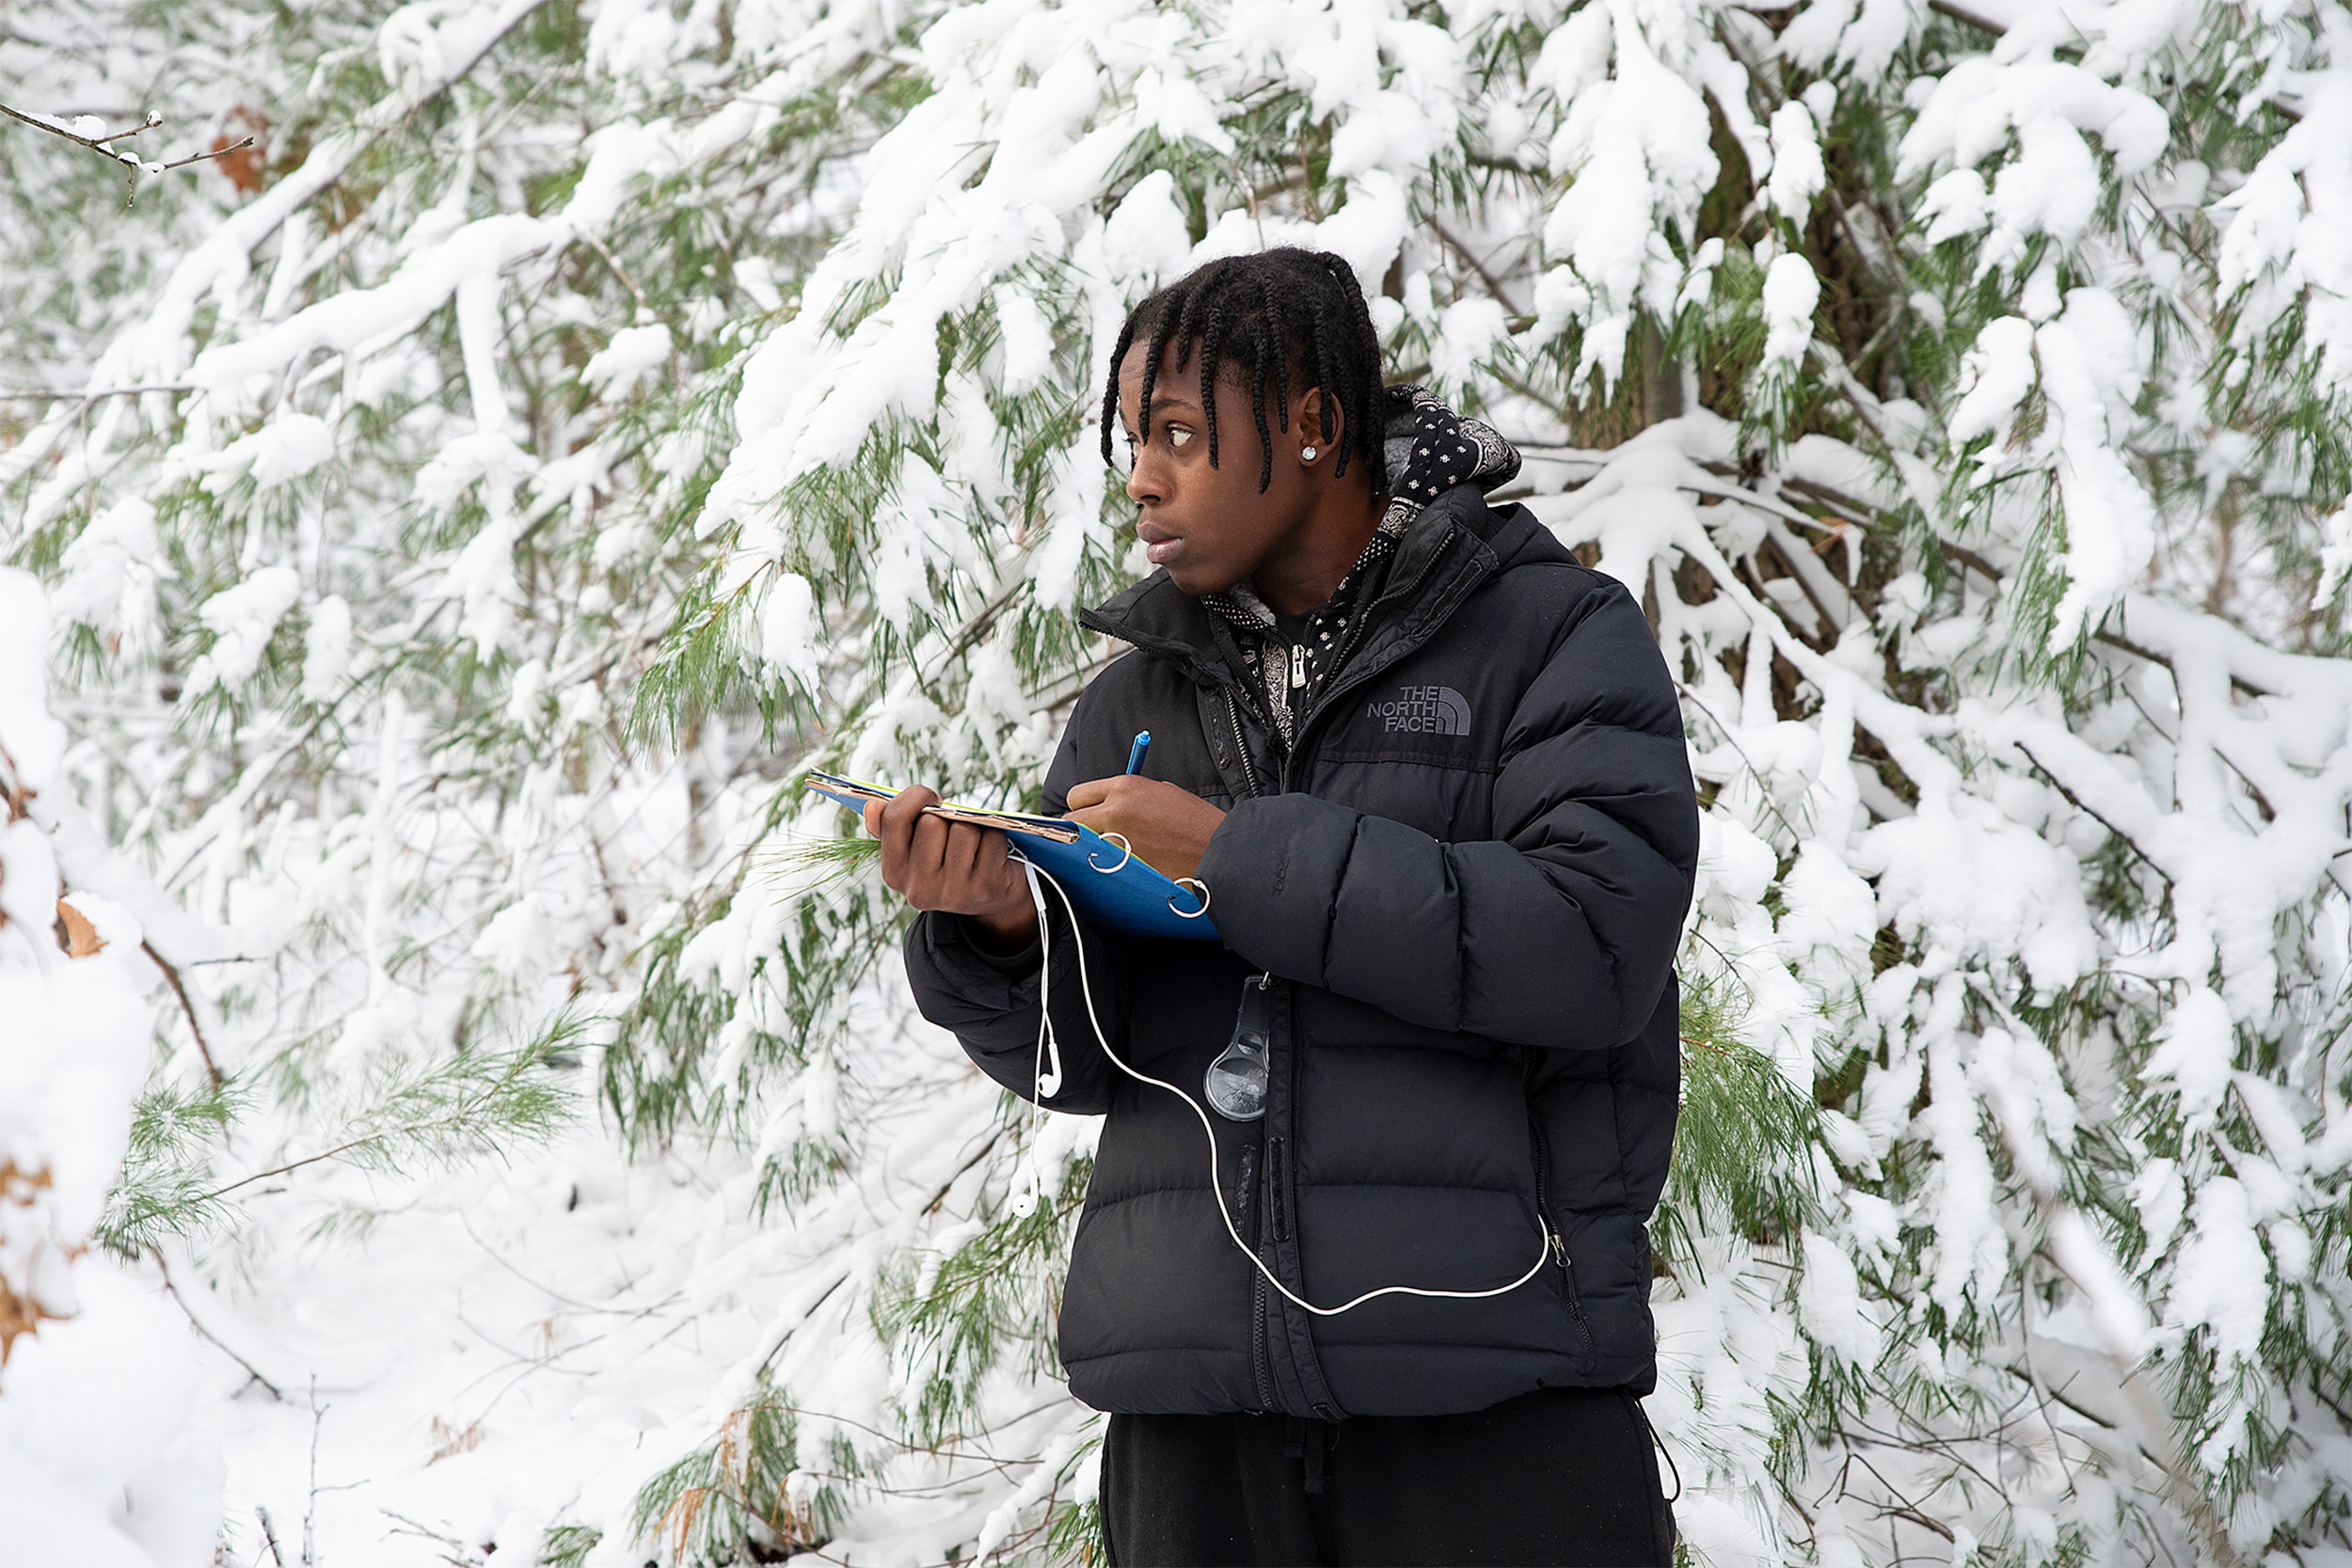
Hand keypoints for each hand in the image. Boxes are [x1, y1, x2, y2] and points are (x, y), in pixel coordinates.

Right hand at [863, 787, 1036, 949]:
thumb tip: (872, 806)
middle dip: (946, 818)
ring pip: (964, 829)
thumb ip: (890, 828)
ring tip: (973, 844)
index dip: (915, 796)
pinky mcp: (986, 887)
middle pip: (932, 822)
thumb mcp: (916, 850)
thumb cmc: (947, 862)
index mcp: (894, 874)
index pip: (894, 818)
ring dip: (973, 827)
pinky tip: (991, 853)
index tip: (932, 799)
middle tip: (954, 830)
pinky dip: (995, 837)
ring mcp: (954, 891)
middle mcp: (920, 889)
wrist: (989, 900)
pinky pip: (991, 838)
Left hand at [1064, 776, 1226, 881]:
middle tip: (1097, 834)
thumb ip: (1129, 795)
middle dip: (1080, 828)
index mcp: (1125, 786)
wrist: (1217, 848)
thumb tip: (1107, 803)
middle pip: (1071, 820)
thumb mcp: (1161, 792)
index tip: (1089, 814)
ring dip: (1096, 847)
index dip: (1083, 806)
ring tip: (1120, 849)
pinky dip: (1111, 863)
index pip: (1078, 795)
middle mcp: (1115, 809)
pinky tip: (1130, 862)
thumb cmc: (1195, 820)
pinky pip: (1103, 862)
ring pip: (1086, 844)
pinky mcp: (1123, 864)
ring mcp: (1116, 839)